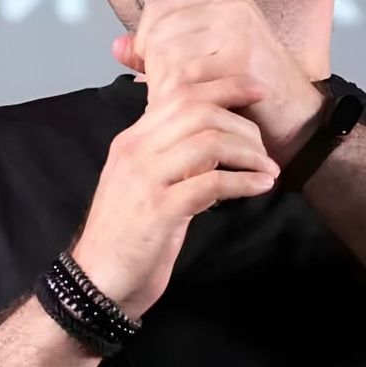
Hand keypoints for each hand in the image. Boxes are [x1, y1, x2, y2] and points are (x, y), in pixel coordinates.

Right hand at [71, 77, 279, 320]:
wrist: (96, 281)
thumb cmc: (127, 233)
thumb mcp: (144, 182)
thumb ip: (170, 156)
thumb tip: (213, 139)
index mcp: (133, 139)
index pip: (180, 93)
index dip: (225, 85)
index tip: (257, 91)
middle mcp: (136, 150)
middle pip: (198, 110)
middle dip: (242, 123)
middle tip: (265, 146)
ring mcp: (145, 179)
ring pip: (208, 142)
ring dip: (248, 153)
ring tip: (268, 169)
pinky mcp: (159, 211)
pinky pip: (211, 183)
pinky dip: (244, 182)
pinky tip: (260, 186)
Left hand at [113, 0, 328, 165]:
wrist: (298, 123)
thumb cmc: (249, 93)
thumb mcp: (203, 62)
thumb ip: (159, 52)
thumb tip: (116, 46)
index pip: (159, 8)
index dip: (145, 40)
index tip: (152, 68)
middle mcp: (233, 5)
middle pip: (160, 32)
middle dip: (153, 68)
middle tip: (166, 94)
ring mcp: (240, 30)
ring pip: (169, 55)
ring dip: (164, 87)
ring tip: (179, 104)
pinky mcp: (242, 61)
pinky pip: (186, 78)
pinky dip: (179, 100)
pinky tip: (190, 112)